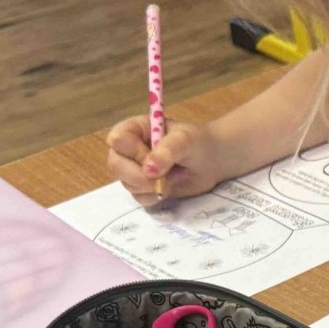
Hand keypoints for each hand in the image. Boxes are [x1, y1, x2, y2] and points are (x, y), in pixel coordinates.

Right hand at [106, 116, 227, 204]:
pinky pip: (139, 198)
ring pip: (128, 184)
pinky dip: (156, 196)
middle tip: (165, 175)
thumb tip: (148, 169)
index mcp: (134, 129)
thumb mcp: (186, 140)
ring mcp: (134, 170)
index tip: (152, 156)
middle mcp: (129, 150)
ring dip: (153, 185)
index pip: (117, 139)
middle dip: (140, 175)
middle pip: (116, 165)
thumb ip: (167, 150)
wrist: (212, 162)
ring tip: (175, 175)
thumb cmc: (197, 143)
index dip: (133, 152)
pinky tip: (171, 186)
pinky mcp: (143, 188)